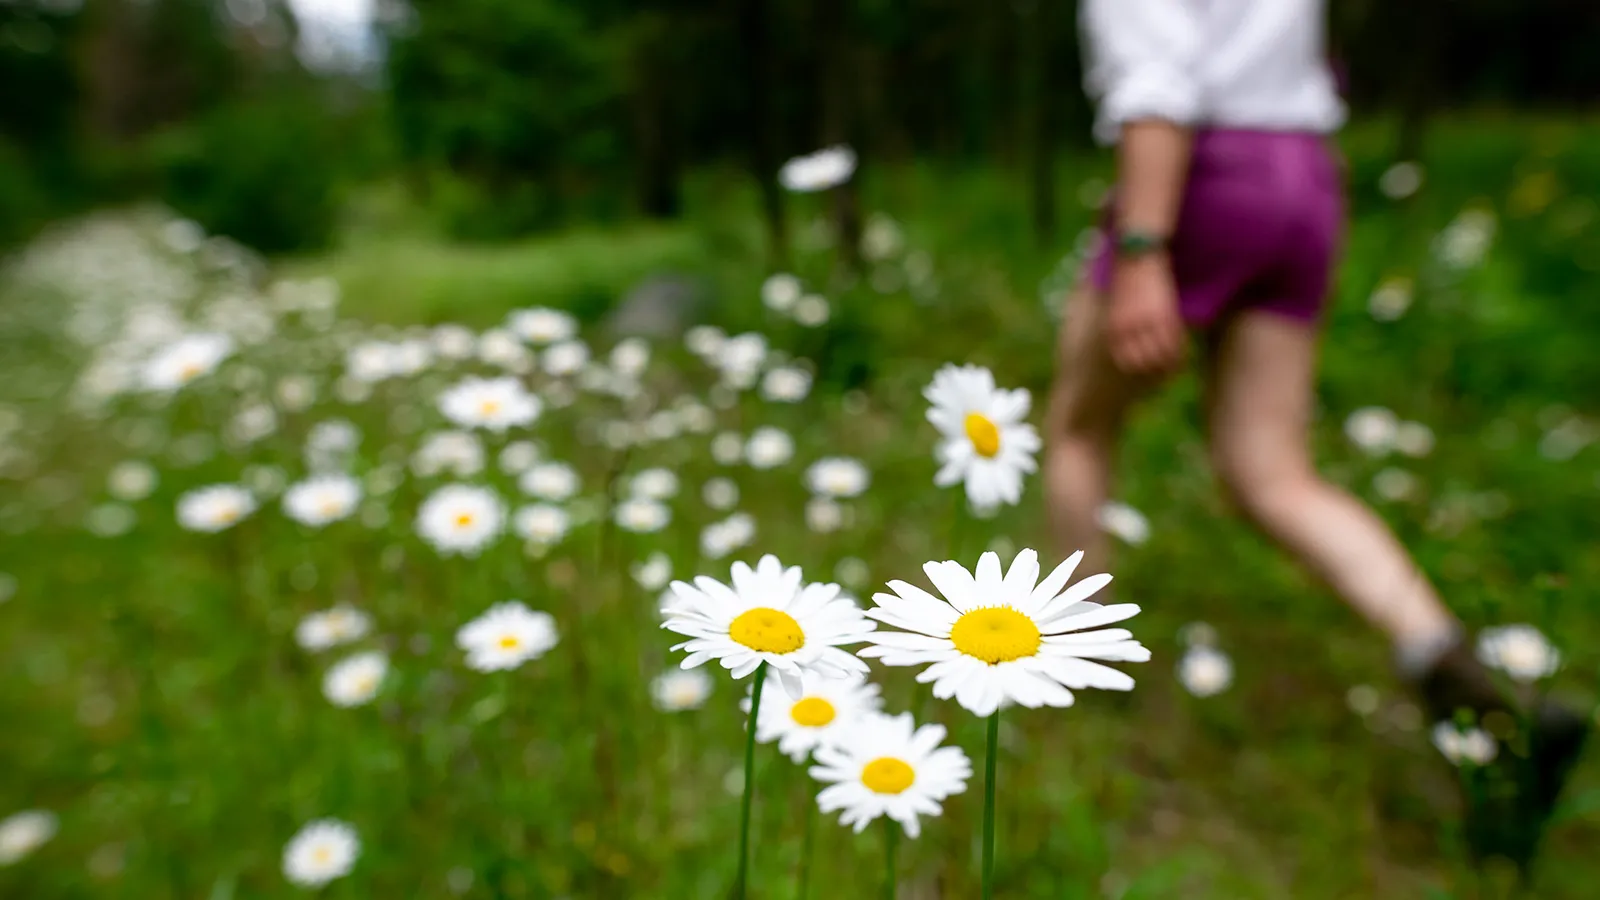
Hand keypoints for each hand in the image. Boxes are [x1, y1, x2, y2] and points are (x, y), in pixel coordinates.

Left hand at [1106, 255, 1185, 374]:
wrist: (1136, 256)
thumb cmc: (1125, 279)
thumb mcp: (1115, 307)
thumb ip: (1120, 325)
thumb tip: (1126, 341)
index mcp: (1115, 328)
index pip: (1127, 362)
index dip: (1139, 371)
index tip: (1148, 375)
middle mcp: (1130, 329)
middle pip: (1145, 363)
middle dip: (1156, 372)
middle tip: (1166, 375)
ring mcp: (1148, 322)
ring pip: (1163, 355)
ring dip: (1172, 363)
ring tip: (1178, 366)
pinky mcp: (1165, 313)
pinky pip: (1175, 339)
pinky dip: (1181, 348)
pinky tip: (1185, 350)